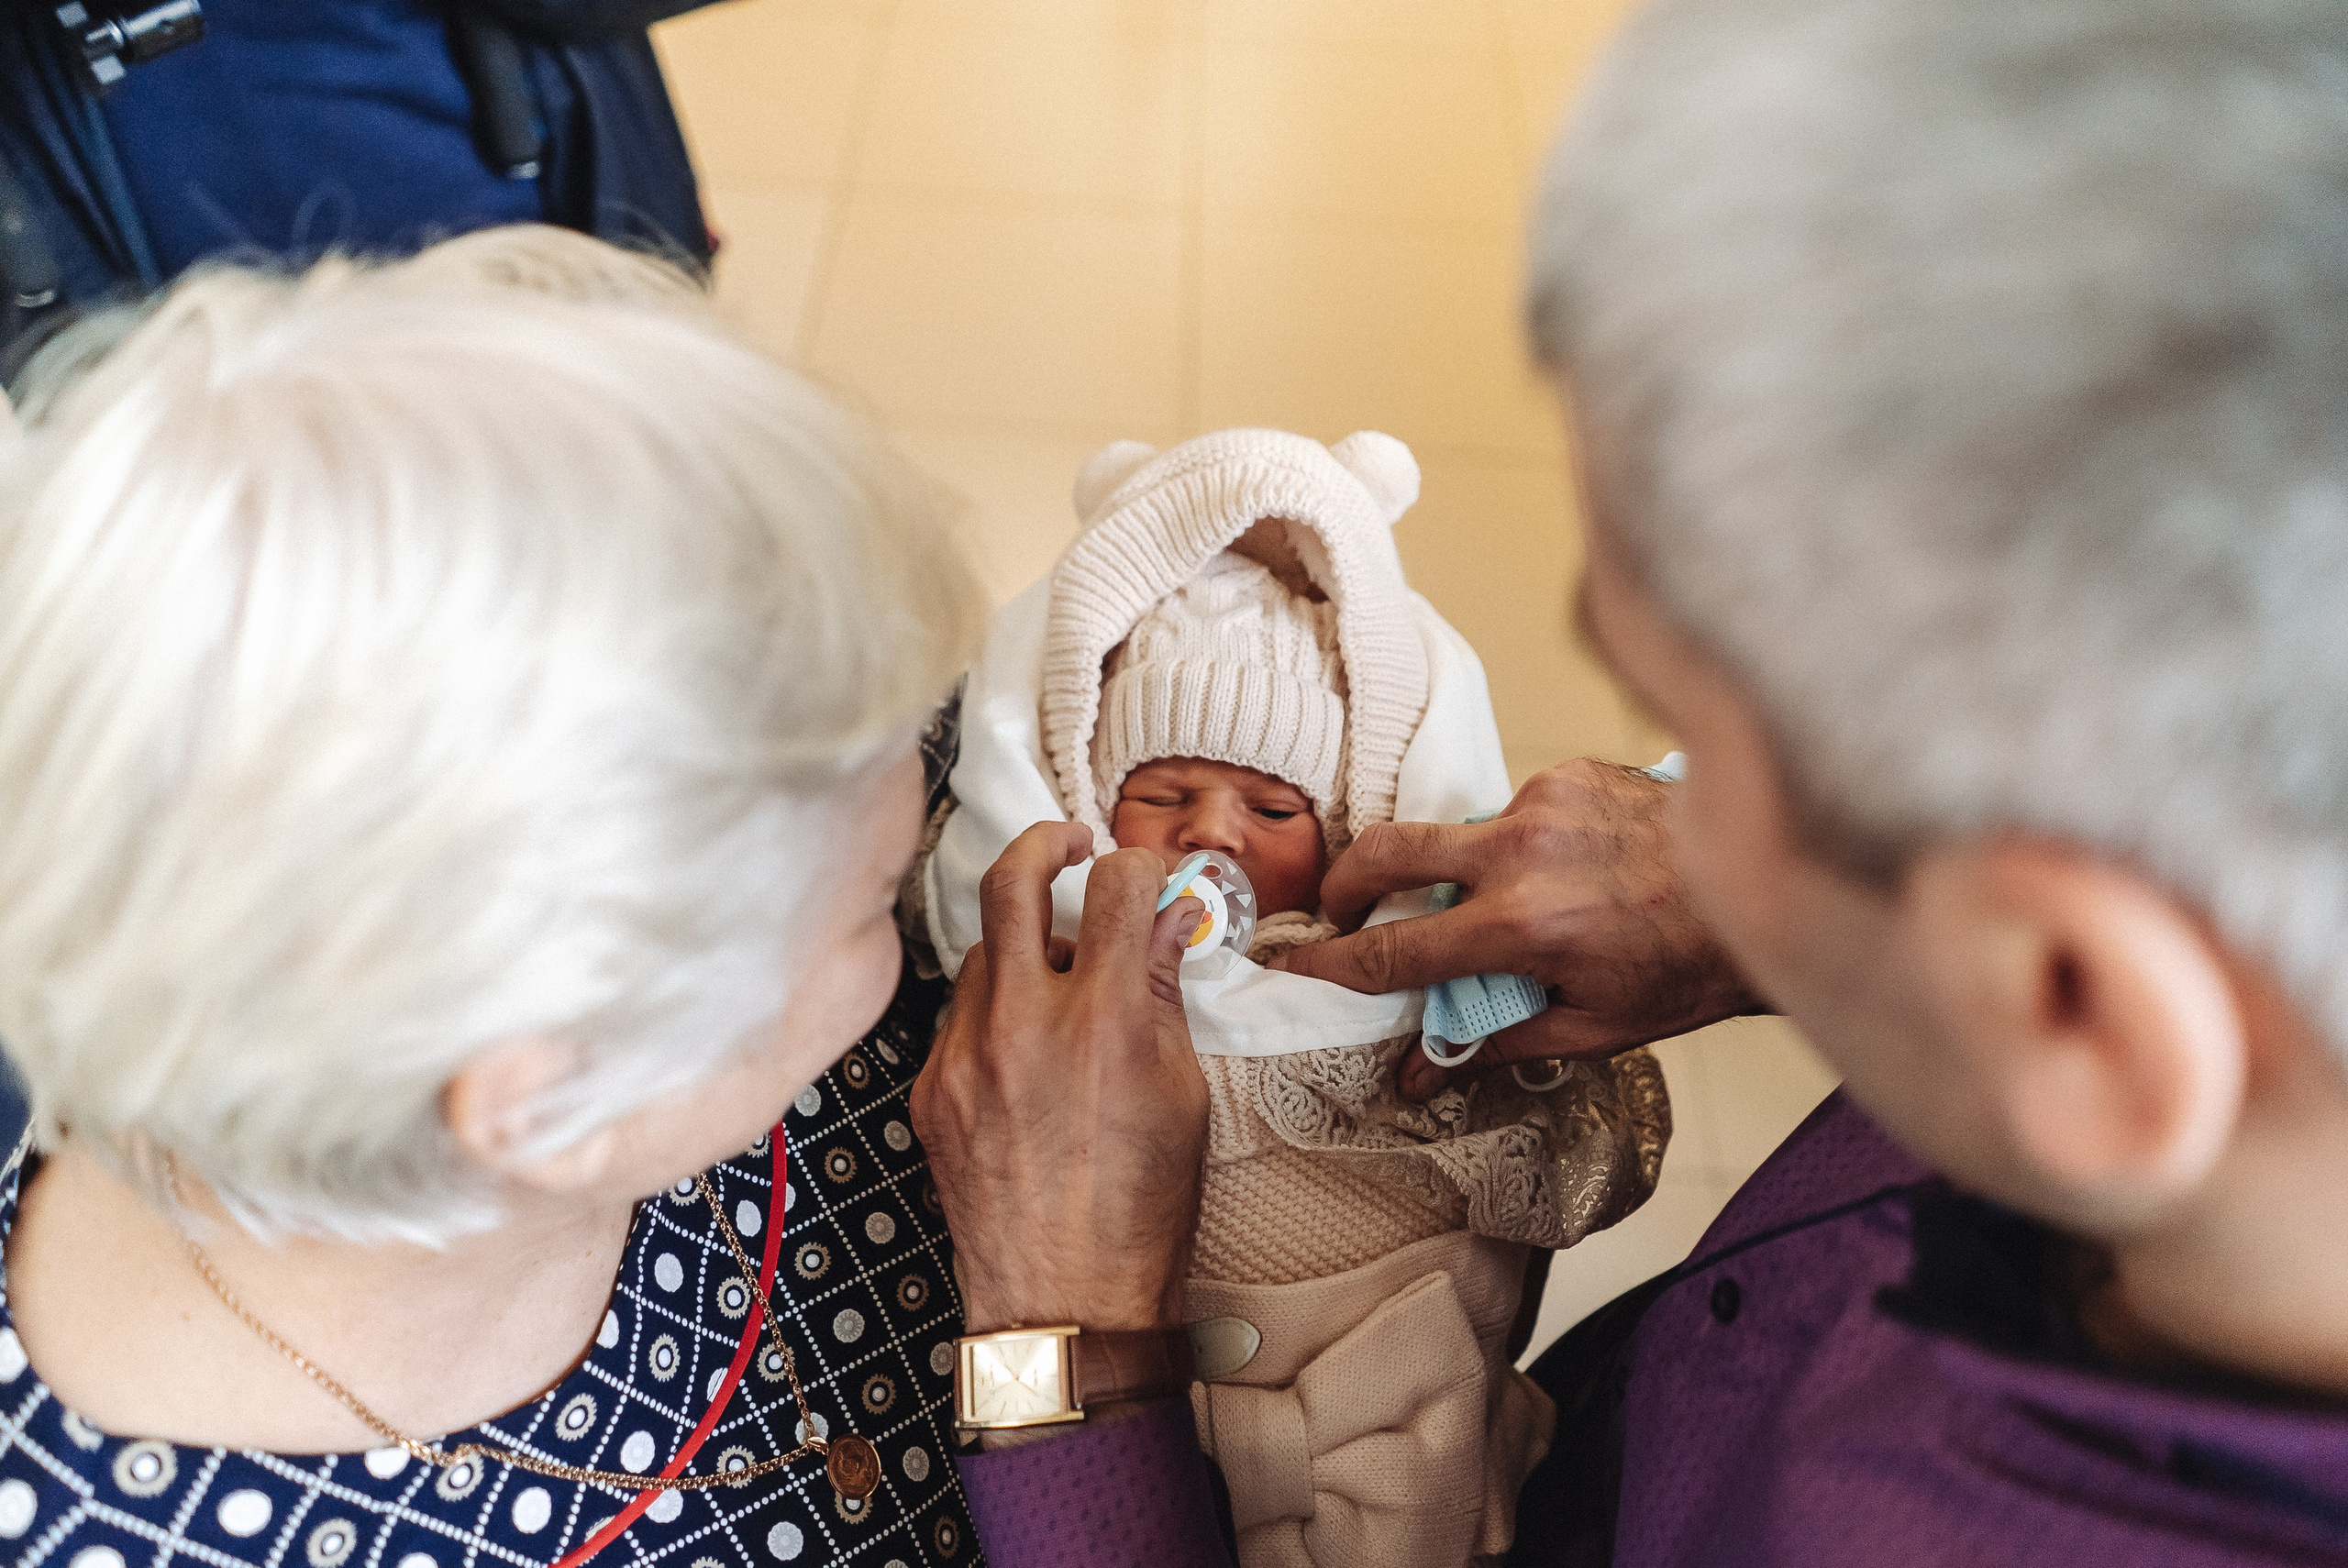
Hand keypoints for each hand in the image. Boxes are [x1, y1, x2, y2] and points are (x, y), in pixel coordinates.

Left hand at [911, 821, 1209, 1333]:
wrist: (1064, 1303)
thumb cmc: (1141, 1211)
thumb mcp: (1184, 1095)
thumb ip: (1164, 994)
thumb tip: (1164, 919)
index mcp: (1105, 1023)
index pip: (1113, 885)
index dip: (1137, 863)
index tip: (1144, 872)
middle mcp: (1024, 1026)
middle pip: (1012, 878)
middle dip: (1045, 841)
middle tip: (1069, 844)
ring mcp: (964, 1056)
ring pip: (982, 952)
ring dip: (1021, 944)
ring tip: (1059, 978)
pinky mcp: (929, 1088)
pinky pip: (959, 1015)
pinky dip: (994, 1011)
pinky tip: (1025, 1047)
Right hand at [1267, 760, 1764, 1091]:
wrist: (1769, 887)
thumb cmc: (1687, 970)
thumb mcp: (1593, 1028)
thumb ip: (1494, 1042)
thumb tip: (1417, 1070)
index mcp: (1525, 926)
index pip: (1396, 948)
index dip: (1335, 964)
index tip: (1298, 969)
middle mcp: (1524, 852)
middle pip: (1388, 851)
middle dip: (1346, 884)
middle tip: (1338, 912)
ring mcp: (1545, 800)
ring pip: (1457, 832)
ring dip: (1456, 870)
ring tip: (1500, 905)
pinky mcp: (1569, 771)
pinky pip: (1511, 810)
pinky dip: (1515, 844)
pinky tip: (1562, 870)